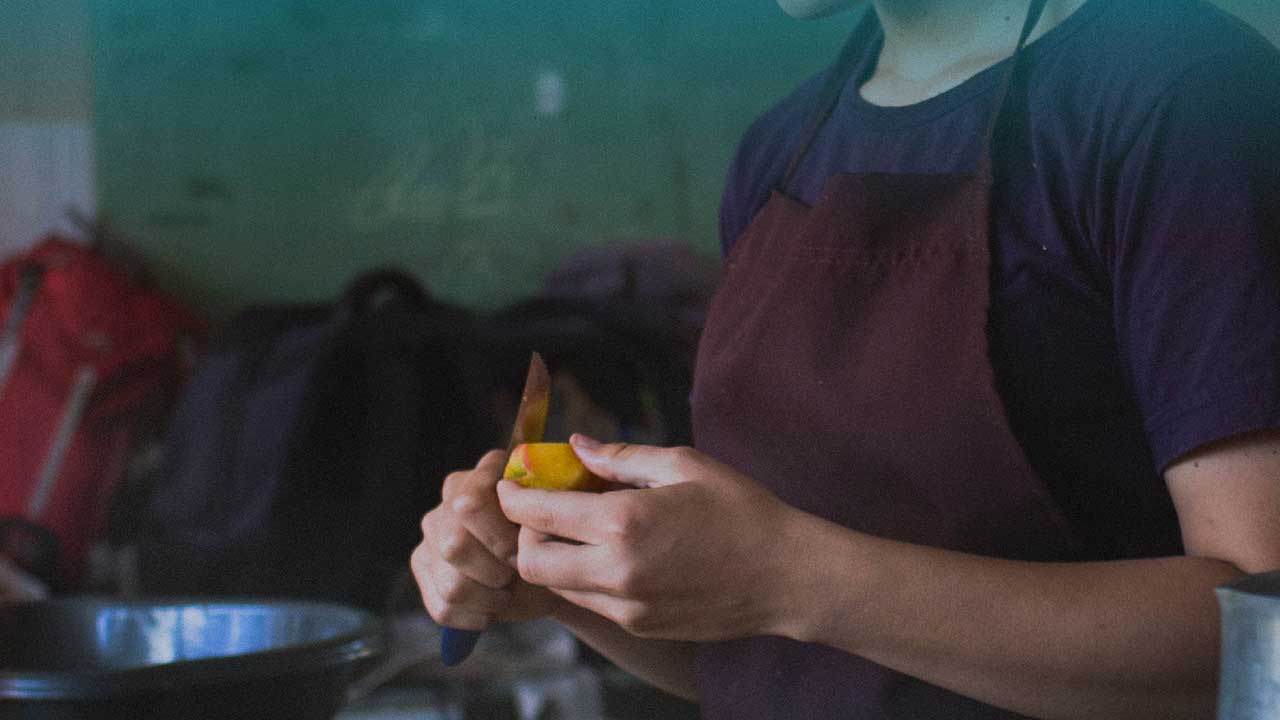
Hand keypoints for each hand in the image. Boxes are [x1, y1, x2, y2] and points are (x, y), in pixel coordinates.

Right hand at [410, 450, 560, 629]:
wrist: (548, 573)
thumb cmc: (555, 542)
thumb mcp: (559, 524)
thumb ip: (544, 508)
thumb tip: (527, 504)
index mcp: (484, 475)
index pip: (470, 503)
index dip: (498, 538)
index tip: (523, 553)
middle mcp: (451, 497)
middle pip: (454, 544)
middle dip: (492, 571)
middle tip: (514, 575)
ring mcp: (432, 530)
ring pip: (450, 583)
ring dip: (486, 598)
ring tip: (506, 592)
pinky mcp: (422, 564)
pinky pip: (442, 607)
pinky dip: (472, 617)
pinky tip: (490, 609)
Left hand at [497, 435, 808, 641]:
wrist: (786, 576)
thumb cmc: (741, 510)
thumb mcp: (683, 465)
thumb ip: (620, 456)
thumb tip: (575, 444)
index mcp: (624, 523)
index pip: (536, 514)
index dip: (514, 494)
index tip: (514, 479)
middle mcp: (616, 571)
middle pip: (531, 562)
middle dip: (526, 533)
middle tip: (546, 508)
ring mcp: (626, 605)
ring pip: (557, 587)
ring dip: (555, 556)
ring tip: (583, 528)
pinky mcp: (639, 624)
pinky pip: (591, 601)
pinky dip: (585, 575)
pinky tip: (614, 551)